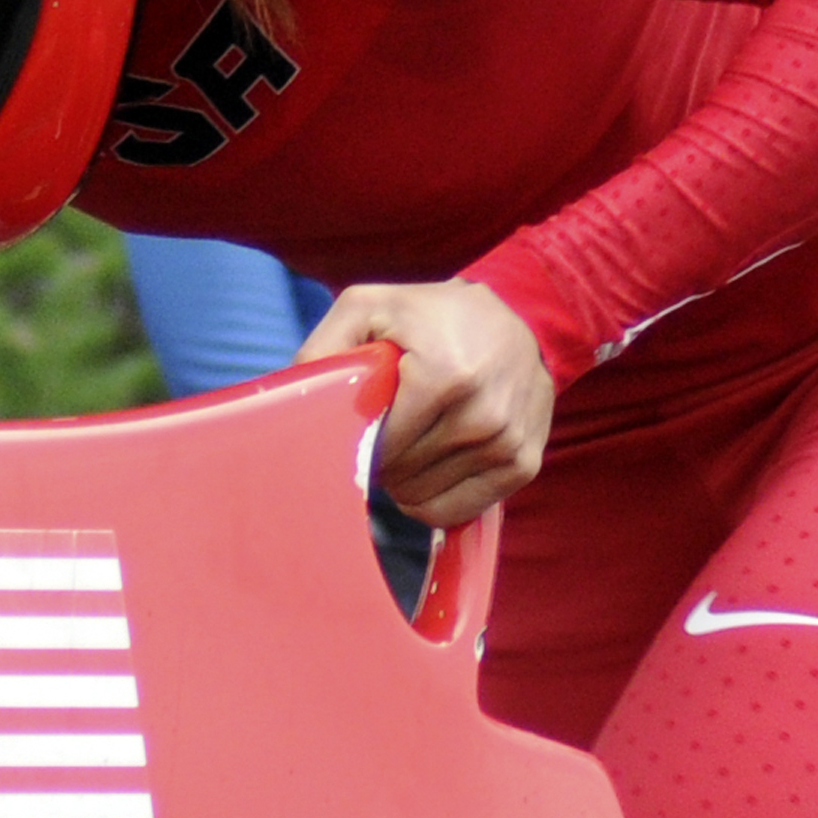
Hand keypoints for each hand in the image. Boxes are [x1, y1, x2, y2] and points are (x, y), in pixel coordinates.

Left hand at [297, 279, 554, 528]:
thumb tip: (294, 398)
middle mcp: (483, 415)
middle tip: (389, 428)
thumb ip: (326, 347)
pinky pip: (456, 511)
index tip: (365, 420)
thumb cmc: (433, 315)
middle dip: (384, 459)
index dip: (363, 440)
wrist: (523, 318)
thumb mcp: (370, 306)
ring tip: (414, 439)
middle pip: (401, 475)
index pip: (382, 446)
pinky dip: (434, 497)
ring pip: (424, 498)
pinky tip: (433, 464)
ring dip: (407, 478)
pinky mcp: (523, 465)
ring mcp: (507, 444)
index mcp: (445, 377)